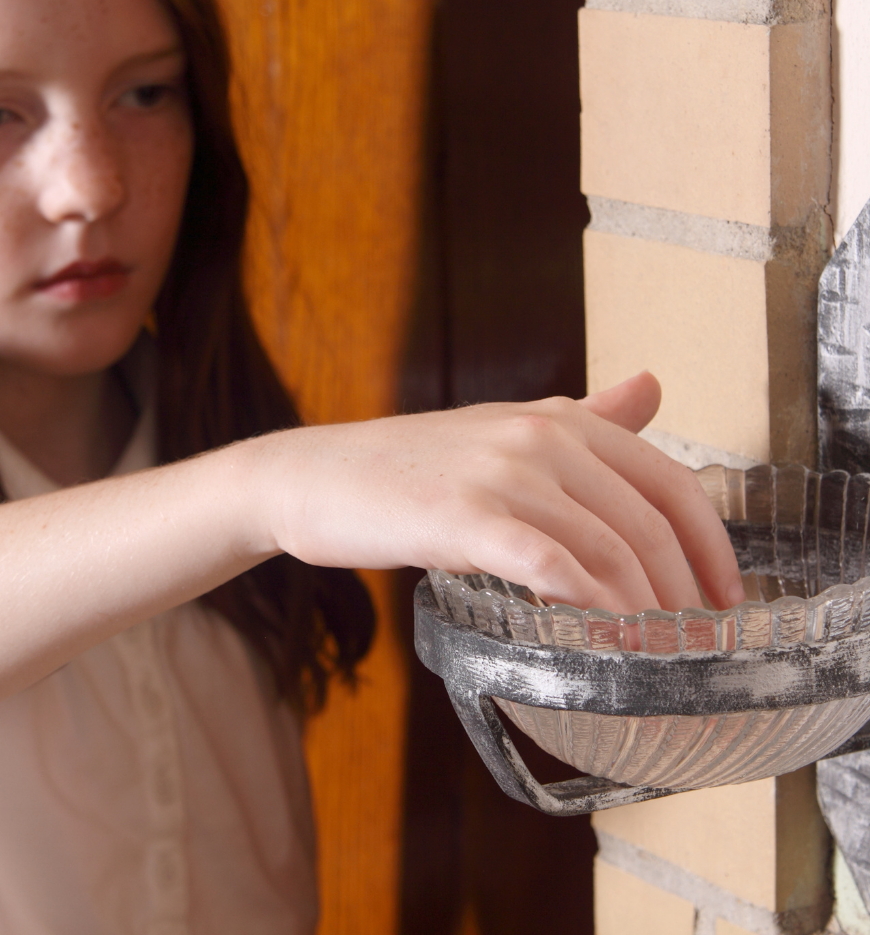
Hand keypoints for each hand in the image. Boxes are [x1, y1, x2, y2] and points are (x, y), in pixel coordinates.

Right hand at [256, 372, 741, 615]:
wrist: (317, 476)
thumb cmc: (411, 466)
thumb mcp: (503, 428)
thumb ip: (584, 415)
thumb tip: (653, 386)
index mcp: (559, 418)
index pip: (669, 480)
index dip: (711, 545)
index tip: (725, 596)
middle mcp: (540, 436)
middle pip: (648, 522)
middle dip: (684, 592)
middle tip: (693, 643)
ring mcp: (503, 474)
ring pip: (607, 549)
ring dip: (645, 612)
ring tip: (658, 656)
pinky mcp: (465, 519)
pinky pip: (552, 567)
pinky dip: (591, 607)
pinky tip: (603, 640)